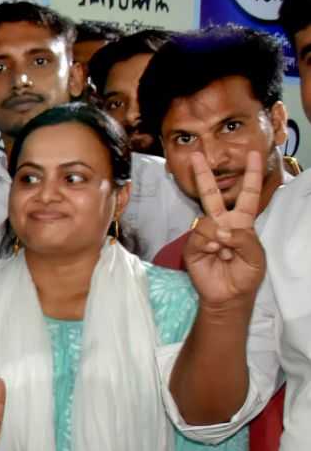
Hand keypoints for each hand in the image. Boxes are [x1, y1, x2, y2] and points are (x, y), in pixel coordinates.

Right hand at [182, 150, 267, 310]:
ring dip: (219, 236)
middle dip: (203, 175)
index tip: (255, 154)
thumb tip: (222, 230)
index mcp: (242, 222)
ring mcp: (206, 234)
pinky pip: (199, 236)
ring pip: (208, 221)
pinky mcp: (193, 246)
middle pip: (212, 195)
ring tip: (225, 252)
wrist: (228, 296)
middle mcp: (222, 224)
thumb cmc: (246, 275)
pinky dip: (209, 245)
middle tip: (195, 156)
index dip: (252, 174)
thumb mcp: (256, 256)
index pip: (248, 194)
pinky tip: (214, 255)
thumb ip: (244, 238)